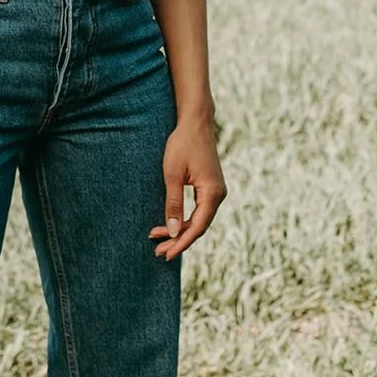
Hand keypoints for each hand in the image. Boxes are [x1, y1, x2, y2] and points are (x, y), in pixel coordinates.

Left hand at [151, 114, 225, 259]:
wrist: (195, 123)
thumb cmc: (182, 145)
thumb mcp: (172, 174)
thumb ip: (173, 203)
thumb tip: (172, 231)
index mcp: (212, 194)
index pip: (196, 227)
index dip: (181, 242)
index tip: (165, 253)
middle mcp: (218, 195)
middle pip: (198, 227)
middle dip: (178, 240)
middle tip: (158, 251)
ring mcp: (216, 192)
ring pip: (198, 220)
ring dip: (179, 230)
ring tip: (159, 240)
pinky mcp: (210, 188)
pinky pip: (198, 210)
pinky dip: (184, 219)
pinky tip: (170, 224)